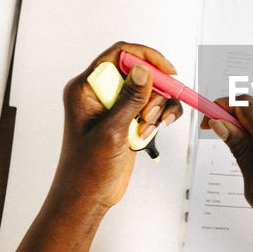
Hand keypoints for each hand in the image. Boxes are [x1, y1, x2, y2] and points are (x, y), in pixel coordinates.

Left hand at [52, 42, 183, 211]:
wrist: (88, 196)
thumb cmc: (87, 169)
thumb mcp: (111, 132)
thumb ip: (130, 99)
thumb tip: (142, 69)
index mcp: (85, 89)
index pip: (117, 54)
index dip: (144, 56)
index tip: (167, 69)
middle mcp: (100, 93)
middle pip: (139, 72)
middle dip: (154, 91)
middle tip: (153, 113)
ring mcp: (116, 106)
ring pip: (150, 90)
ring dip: (157, 108)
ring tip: (148, 129)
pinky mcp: (128, 119)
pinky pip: (153, 107)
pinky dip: (159, 117)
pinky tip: (152, 132)